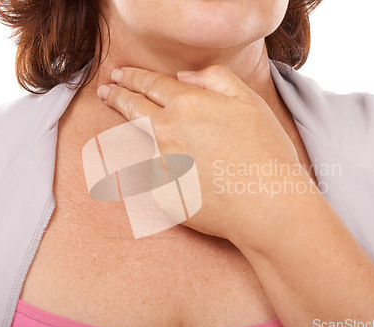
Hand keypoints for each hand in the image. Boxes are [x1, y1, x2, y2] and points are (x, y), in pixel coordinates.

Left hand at [97, 64, 313, 240]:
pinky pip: (154, 178)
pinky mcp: (160, 193)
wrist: (267, 205)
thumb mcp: (249, 101)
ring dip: (134, 134)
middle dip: (117, 96)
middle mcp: (166, 131)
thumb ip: (215, 79)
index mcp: (187, 104)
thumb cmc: (265, 153)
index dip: (132, 77)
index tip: (118, 75)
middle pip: (132, 108)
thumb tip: (183, 77)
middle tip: (106, 91)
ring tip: (138, 135)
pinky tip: (182, 177)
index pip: (150, 84)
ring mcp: (160, 164)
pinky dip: (160, 173)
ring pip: (140, 143)